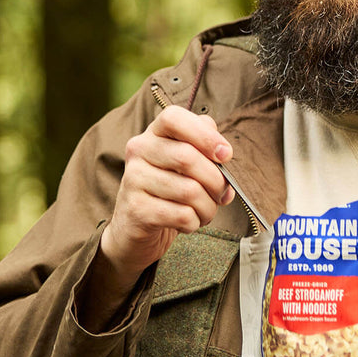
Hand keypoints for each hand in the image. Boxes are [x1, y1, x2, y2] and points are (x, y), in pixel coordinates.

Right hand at [82, 107, 233, 328]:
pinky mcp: (133, 212)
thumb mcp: (188, 171)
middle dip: (215, 182)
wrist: (134, 240)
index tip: (225, 154)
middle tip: (219, 196)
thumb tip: (224, 149)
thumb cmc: (169, 200)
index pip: (177, 116)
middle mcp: (138, 152)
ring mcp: (133, 182)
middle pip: (190, 158)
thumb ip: (206, 151)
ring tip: (201, 215)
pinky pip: (180, 215)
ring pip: (189, 190)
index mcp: (154, 135)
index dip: (206, 134)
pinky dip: (193, 224)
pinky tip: (185, 226)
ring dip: (207, 208)